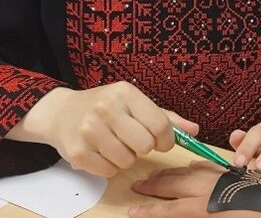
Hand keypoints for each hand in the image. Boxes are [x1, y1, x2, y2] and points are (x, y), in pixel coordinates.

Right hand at [20, 83, 197, 177]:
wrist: (61, 112)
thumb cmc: (106, 106)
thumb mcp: (134, 103)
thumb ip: (166, 117)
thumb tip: (195, 130)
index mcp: (126, 92)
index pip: (160, 123)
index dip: (166, 139)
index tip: (161, 142)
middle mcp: (107, 108)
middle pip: (145, 145)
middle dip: (144, 148)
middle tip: (133, 141)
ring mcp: (90, 129)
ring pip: (128, 161)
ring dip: (126, 158)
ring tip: (116, 144)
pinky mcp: (77, 151)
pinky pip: (109, 171)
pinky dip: (110, 166)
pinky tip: (102, 152)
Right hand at [129, 162, 260, 217]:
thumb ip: (203, 217)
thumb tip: (185, 213)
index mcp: (207, 207)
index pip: (170, 211)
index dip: (149, 212)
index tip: (130, 212)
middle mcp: (210, 189)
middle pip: (175, 185)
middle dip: (155, 185)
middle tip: (137, 184)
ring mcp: (222, 178)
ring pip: (190, 172)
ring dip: (172, 174)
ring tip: (157, 174)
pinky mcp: (234, 174)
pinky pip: (208, 167)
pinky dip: (195, 167)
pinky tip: (191, 166)